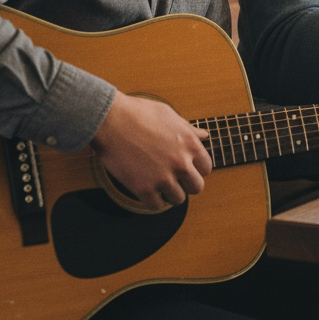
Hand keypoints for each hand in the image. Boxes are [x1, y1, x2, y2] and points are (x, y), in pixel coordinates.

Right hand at [89, 92, 211, 209]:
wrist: (112, 121)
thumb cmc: (140, 114)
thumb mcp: (171, 116)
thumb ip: (189, 130)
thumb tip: (204, 135)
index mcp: (190, 144)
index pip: (206, 168)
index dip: (197, 169)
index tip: (187, 168)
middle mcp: (181, 163)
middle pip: (197, 187)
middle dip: (187, 184)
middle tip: (176, 179)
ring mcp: (163, 177)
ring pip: (178, 199)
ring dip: (170, 193)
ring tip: (160, 184)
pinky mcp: (144, 189)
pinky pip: (157, 206)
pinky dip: (154, 200)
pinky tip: (148, 190)